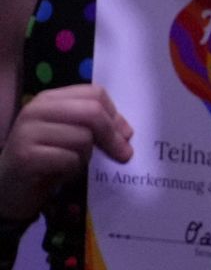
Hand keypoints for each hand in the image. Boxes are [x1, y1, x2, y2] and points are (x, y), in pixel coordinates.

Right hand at [0, 85, 131, 224]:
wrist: (7, 191)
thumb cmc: (43, 161)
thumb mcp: (69, 136)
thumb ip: (94, 126)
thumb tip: (126, 132)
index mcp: (48, 99)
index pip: (94, 93)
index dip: (115, 114)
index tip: (126, 134)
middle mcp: (36, 110)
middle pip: (92, 112)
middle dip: (112, 135)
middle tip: (123, 154)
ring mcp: (27, 132)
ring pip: (83, 138)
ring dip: (86, 157)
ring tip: (71, 164)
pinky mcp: (26, 156)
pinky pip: (69, 159)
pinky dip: (72, 170)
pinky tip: (60, 174)